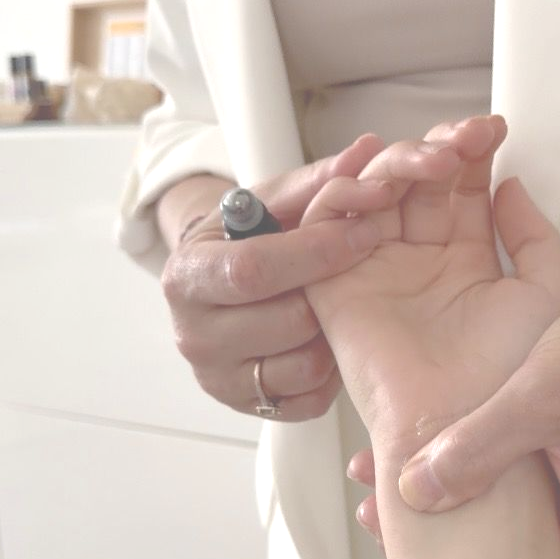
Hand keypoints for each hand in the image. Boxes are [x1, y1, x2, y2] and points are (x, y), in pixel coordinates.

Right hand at [159, 134, 388, 418]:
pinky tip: (326, 340)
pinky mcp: (250, 408)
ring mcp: (220, 378)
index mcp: (190, 274)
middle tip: (362, 274)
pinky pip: (309, 398)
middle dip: (332, 295)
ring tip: (337, 307)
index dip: (317, 252)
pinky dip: (329, 371)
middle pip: (286, 320)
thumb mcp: (274, 202)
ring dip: (334, 334)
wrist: (220, 286)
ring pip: (305, 364)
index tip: (365, 233)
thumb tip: (369, 150)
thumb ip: (320, 180)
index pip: (255, 269)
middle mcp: (194, 333)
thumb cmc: (251, 239)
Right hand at [303, 115, 559, 453]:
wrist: (462, 429)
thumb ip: (535, 237)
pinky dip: (344, 193)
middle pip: (416, 182)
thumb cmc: (507, 380)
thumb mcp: (544, 296)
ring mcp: (377, 272)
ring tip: (430, 162)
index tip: (494, 130)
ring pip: (374, 192)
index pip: (460, 188)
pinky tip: (380, 187)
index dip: (473, 151)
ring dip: (397, 163)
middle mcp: (420, 263)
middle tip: (460, 142)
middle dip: (436, 149)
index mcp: (467, 264)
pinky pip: (327, 227)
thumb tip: (510, 184)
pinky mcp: (335, 288)